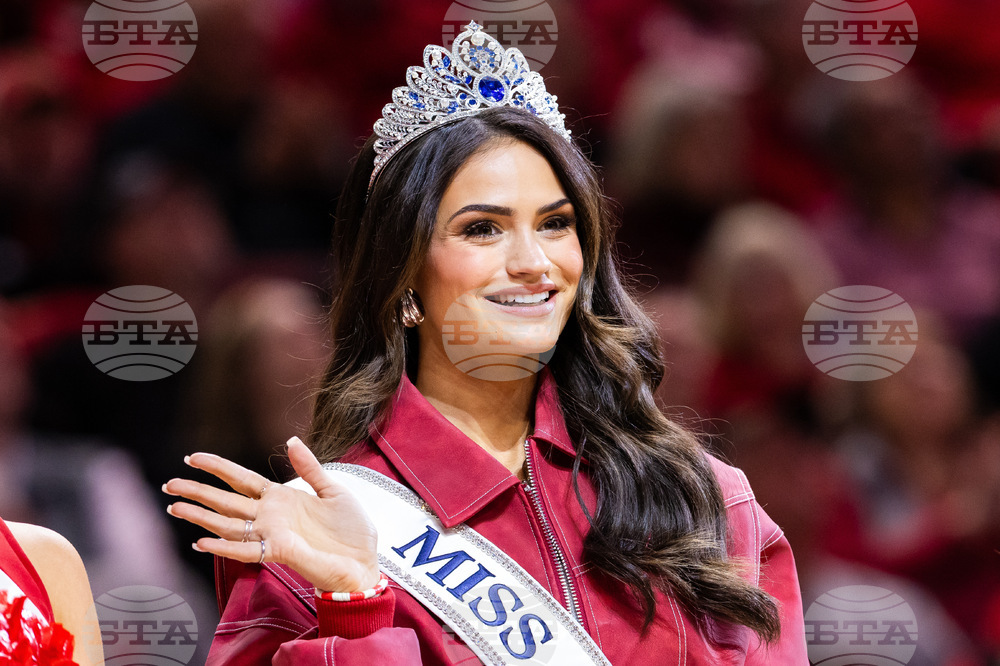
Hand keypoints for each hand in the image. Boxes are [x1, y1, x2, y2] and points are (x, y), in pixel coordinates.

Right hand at [163, 437, 379, 592]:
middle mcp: (271, 516)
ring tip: (175, 507)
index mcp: (282, 498)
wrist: (365, 561)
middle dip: (197, 491)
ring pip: (228, 523)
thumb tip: (290, 440)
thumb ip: (309, 467)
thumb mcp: (333, 490)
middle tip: (169, 484)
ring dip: (201, 516)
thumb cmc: (351, 531)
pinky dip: (223, 546)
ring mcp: (272, 534)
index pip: (242, 479)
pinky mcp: (280, 552)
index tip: (194, 458)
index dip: (218, 468)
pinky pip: (245, 550)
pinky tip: (201, 541)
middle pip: (226, 500)